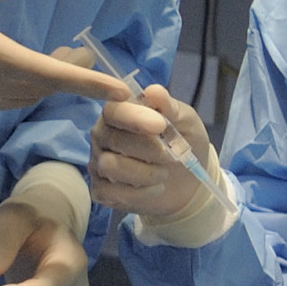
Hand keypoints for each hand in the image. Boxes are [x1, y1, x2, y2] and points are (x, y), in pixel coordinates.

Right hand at [0, 0, 136, 113]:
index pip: (49, 74)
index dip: (89, 83)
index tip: (120, 90)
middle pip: (42, 89)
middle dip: (70, 78)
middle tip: (84, 54)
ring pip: (23, 98)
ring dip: (46, 84)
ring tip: (60, 62)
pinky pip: (2, 101)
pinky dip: (23, 89)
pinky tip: (23, 73)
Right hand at [89, 85, 223, 223]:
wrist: (188, 181)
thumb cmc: (183, 144)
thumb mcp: (186, 122)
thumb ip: (170, 108)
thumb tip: (154, 91)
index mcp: (120, 113)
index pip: (114, 110)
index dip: (135, 117)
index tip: (160, 126)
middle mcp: (102, 135)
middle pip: (113, 139)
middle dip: (149, 149)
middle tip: (172, 155)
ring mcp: (98, 163)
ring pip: (110, 166)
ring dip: (145, 173)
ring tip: (163, 173)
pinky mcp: (101, 190)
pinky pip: (111, 193)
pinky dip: (140, 193)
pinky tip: (155, 189)